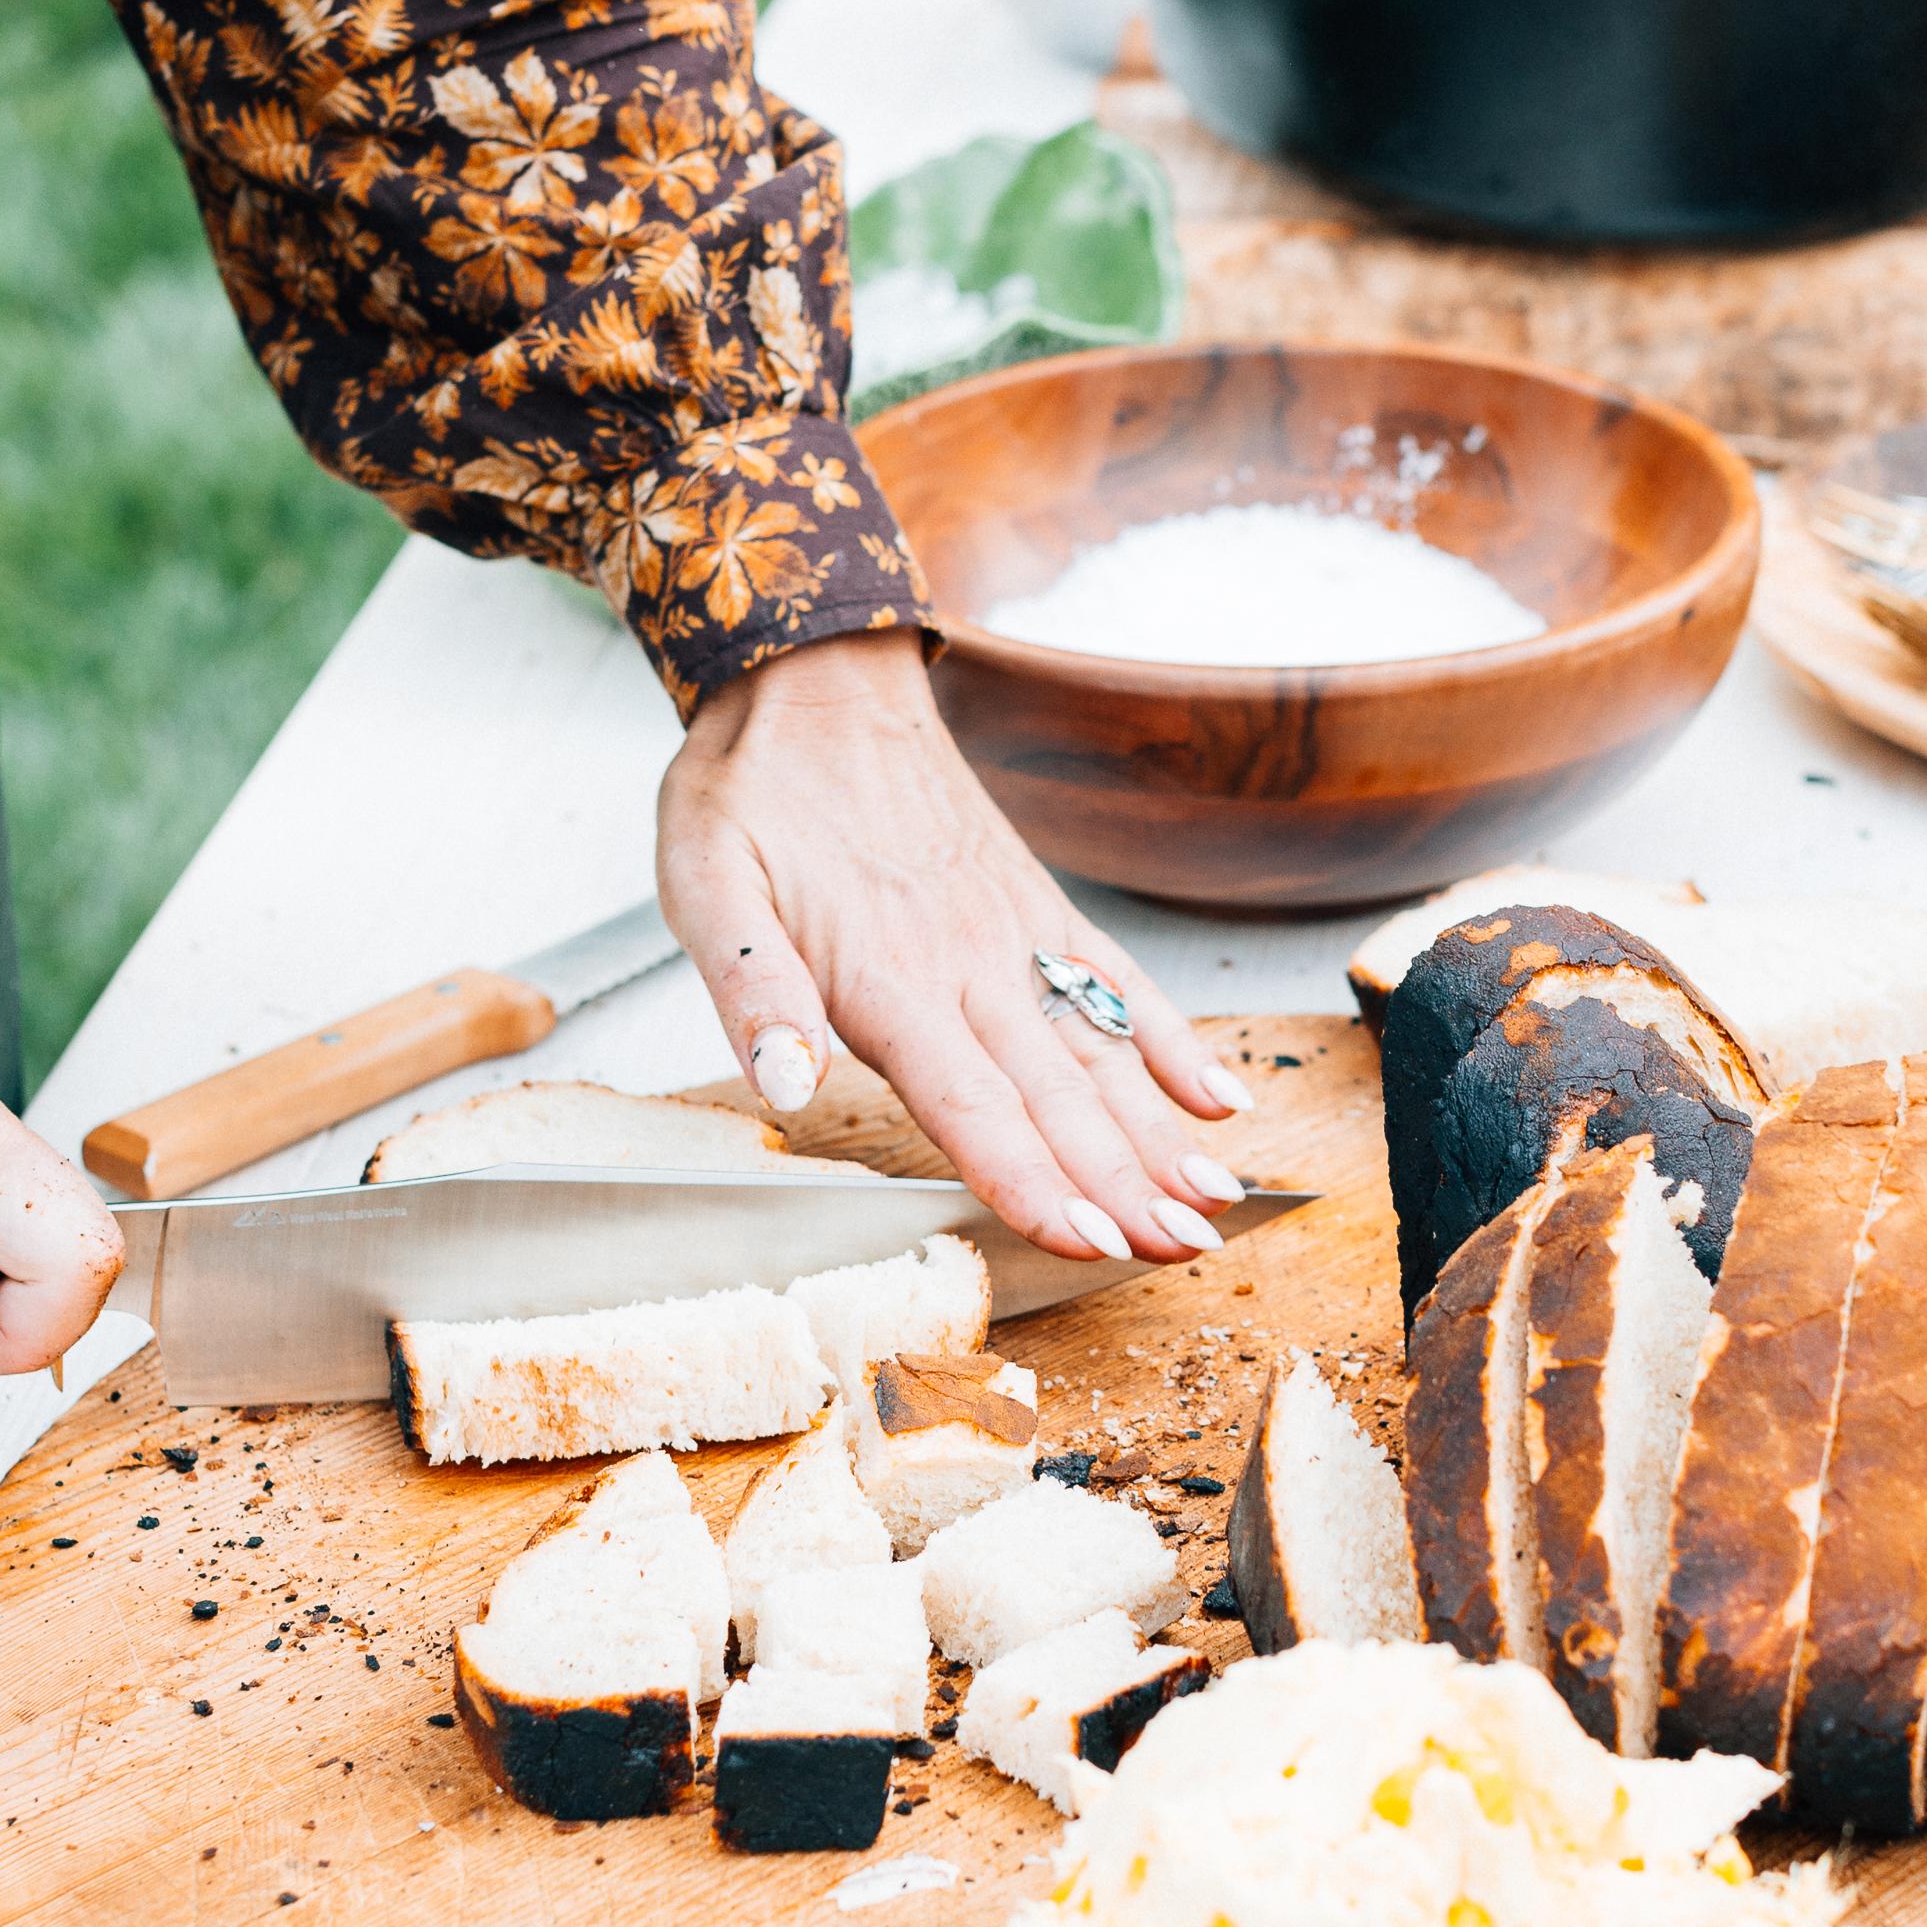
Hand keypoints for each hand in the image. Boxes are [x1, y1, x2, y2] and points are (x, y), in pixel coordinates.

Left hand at [655, 630, 1248, 1264]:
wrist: (815, 675)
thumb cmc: (752, 789)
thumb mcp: (707, 881)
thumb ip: (750, 990)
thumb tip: (786, 1083)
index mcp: (885, 977)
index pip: (971, 1107)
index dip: (1033, 1181)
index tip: (1092, 1242)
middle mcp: (968, 964)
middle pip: (1057, 1096)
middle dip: (1127, 1183)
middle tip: (1185, 1250)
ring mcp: (1014, 933)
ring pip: (1101, 1052)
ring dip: (1163, 1132)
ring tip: (1219, 1196)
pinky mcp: (1036, 906)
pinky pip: (1119, 981)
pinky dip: (1172, 1041)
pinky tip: (1219, 1097)